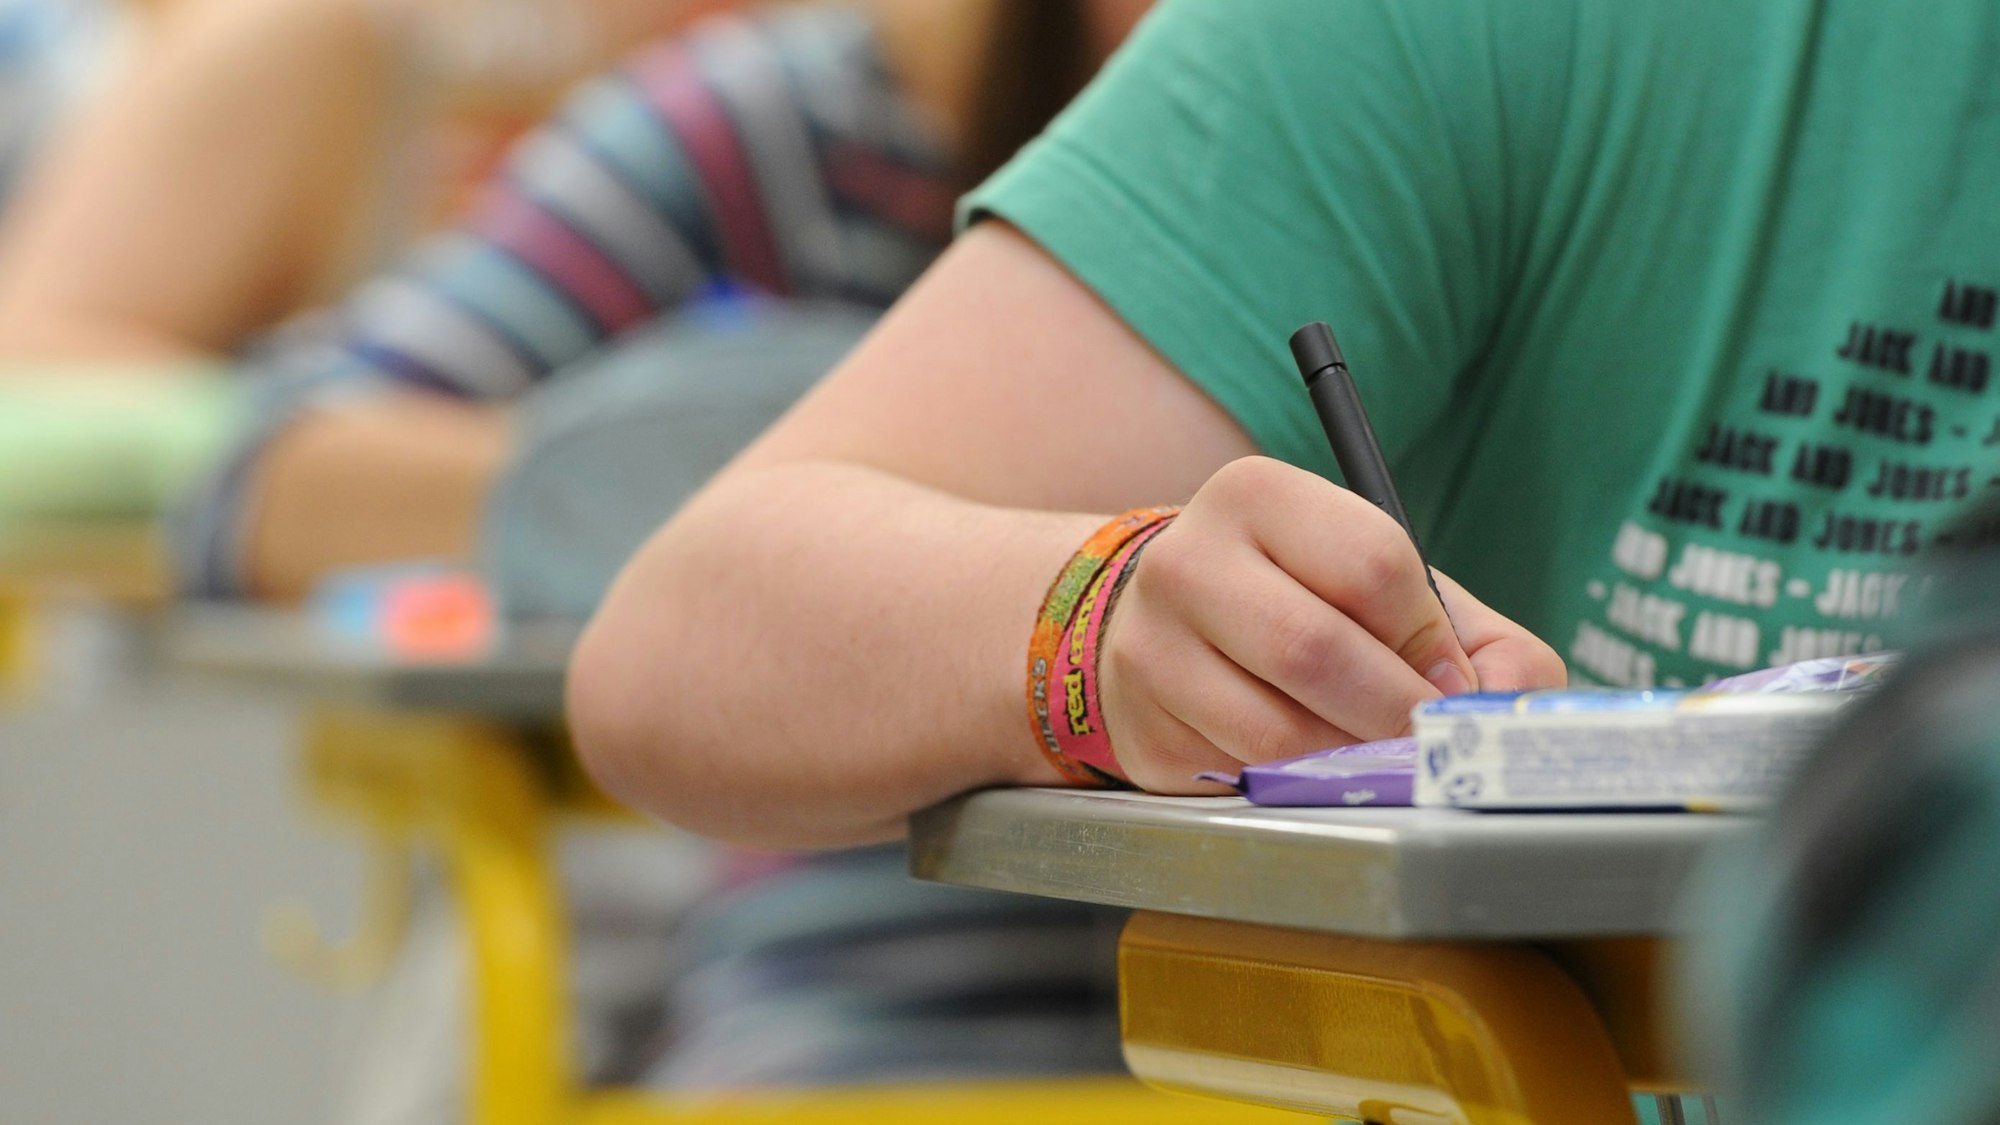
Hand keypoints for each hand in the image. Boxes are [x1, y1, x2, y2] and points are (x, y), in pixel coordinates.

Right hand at [1097, 456, 1564, 792]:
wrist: (1168, 626)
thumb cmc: (1303, 602)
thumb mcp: (1390, 591)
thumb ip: (1478, 642)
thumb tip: (1503, 712)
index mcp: (1257, 496)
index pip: (1372, 564)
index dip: (1428, 640)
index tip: (1445, 679)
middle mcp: (1188, 561)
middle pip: (1314, 650)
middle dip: (1394, 713)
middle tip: (1425, 740)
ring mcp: (1150, 649)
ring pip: (1276, 734)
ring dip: (1347, 761)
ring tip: (1365, 752)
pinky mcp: (1143, 729)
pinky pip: (1242, 779)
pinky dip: (1296, 787)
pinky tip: (1302, 765)